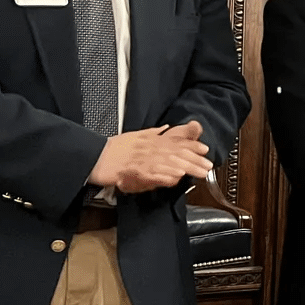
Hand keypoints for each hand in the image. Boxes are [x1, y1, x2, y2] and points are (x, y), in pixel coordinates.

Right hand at [89, 121, 211, 193]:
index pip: (175, 142)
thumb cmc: (114, 148)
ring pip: (169, 163)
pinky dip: (166, 174)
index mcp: (150, 140)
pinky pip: (154, 173)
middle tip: (208, 166)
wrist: (96, 156)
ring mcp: (143, 159)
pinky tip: (176, 176)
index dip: (191, 145)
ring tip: (199, 171)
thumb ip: (151, 133)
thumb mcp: (135, 136)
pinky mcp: (135, 170)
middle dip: (194, 160)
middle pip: (176, 153)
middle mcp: (149, 147)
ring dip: (185, 167)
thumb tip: (164, 128)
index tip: (205, 150)